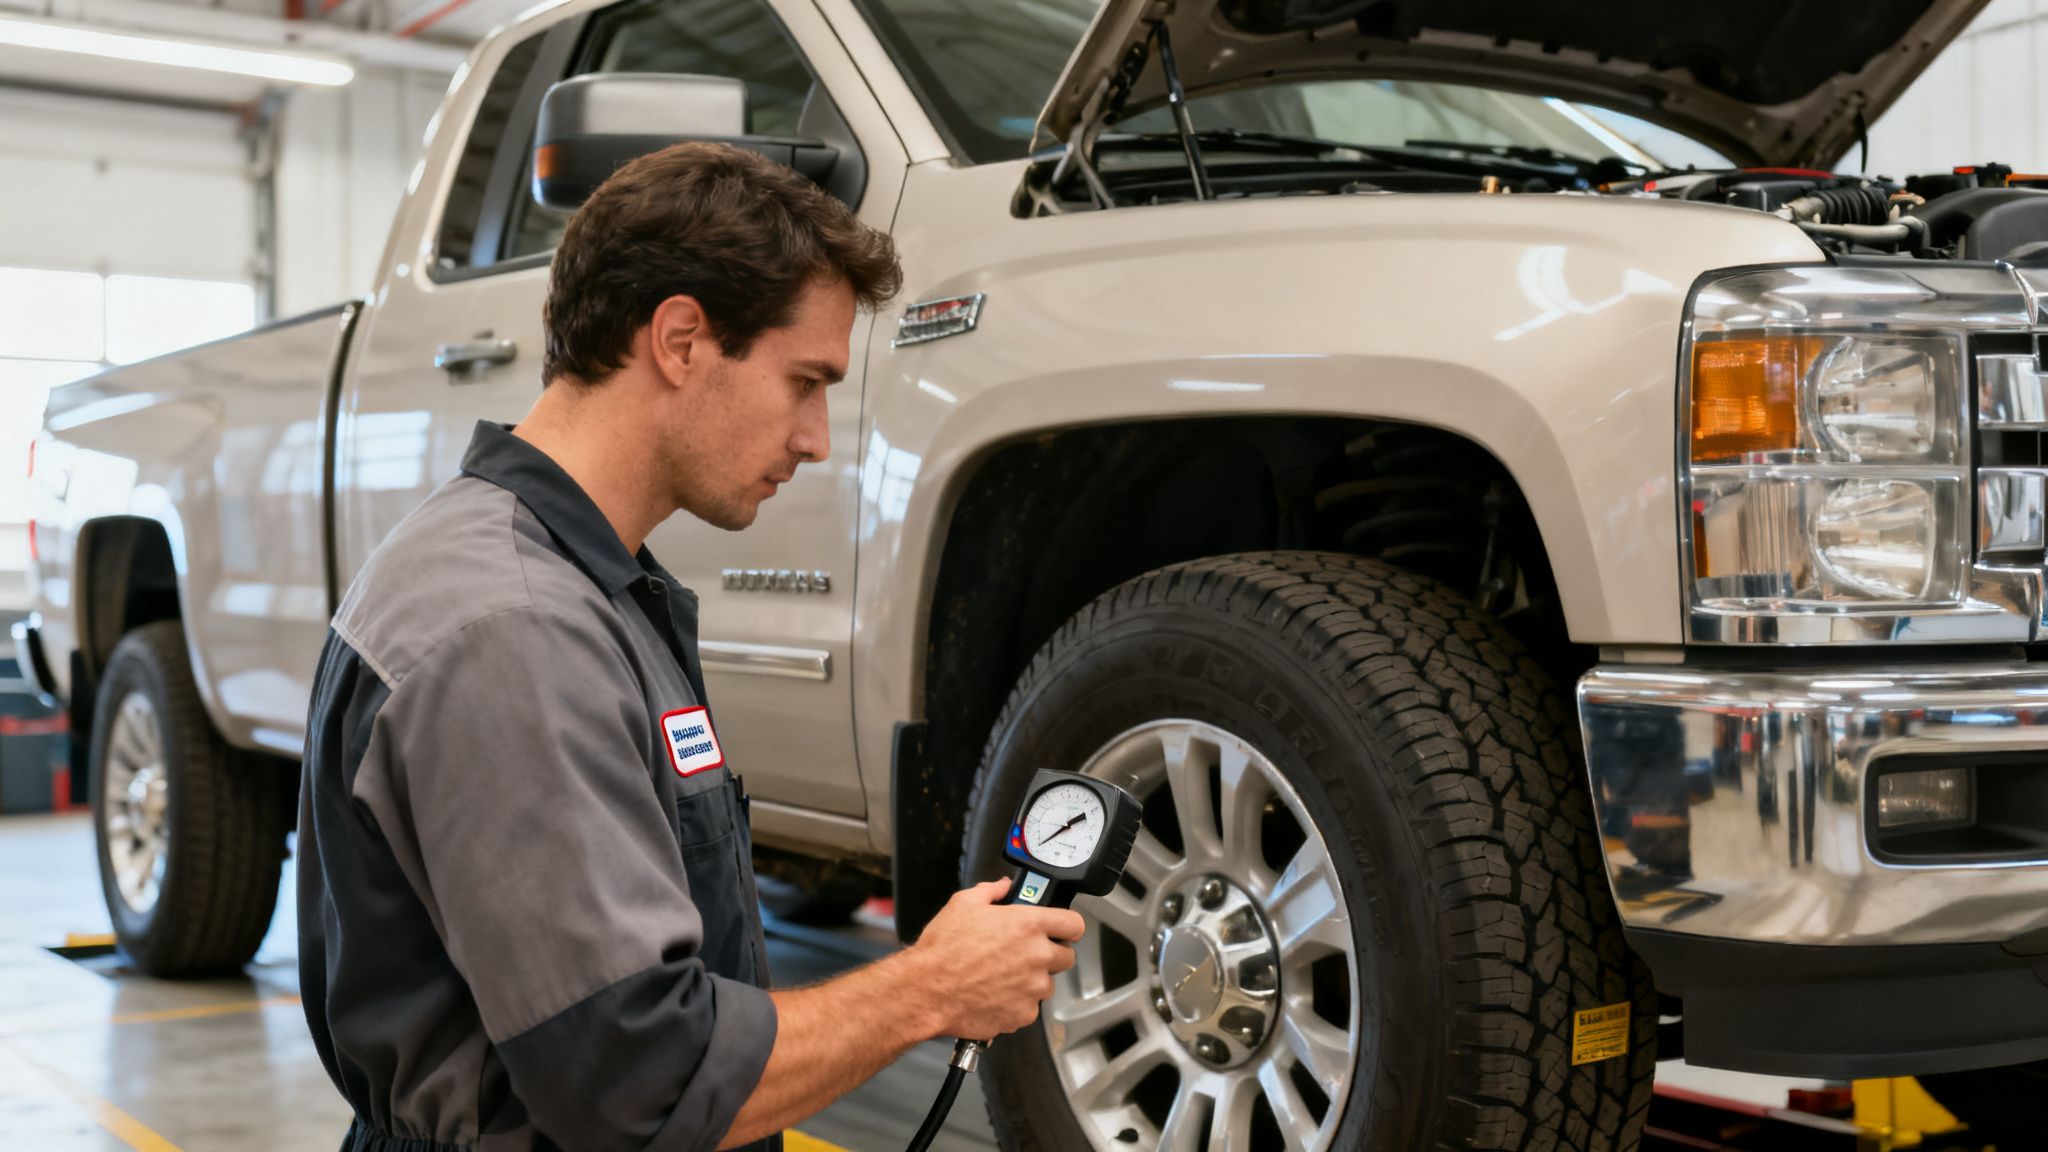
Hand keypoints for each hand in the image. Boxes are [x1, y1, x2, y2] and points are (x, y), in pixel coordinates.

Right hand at [904, 879, 1085, 1040]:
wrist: (926, 991)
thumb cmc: (942, 950)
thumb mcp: (963, 904)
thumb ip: (990, 891)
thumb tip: (1002, 887)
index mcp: (1028, 925)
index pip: (1074, 924)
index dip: (1068, 927)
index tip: (1063, 931)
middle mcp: (1037, 956)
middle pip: (1066, 957)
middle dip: (1051, 955)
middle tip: (1026, 954)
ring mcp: (1032, 988)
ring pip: (1047, 985)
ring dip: (1032, 981)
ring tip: (1003, 977)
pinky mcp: (1023, 1014)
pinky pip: (1029, 1008)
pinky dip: (1017, 1004)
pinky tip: (995, 995)